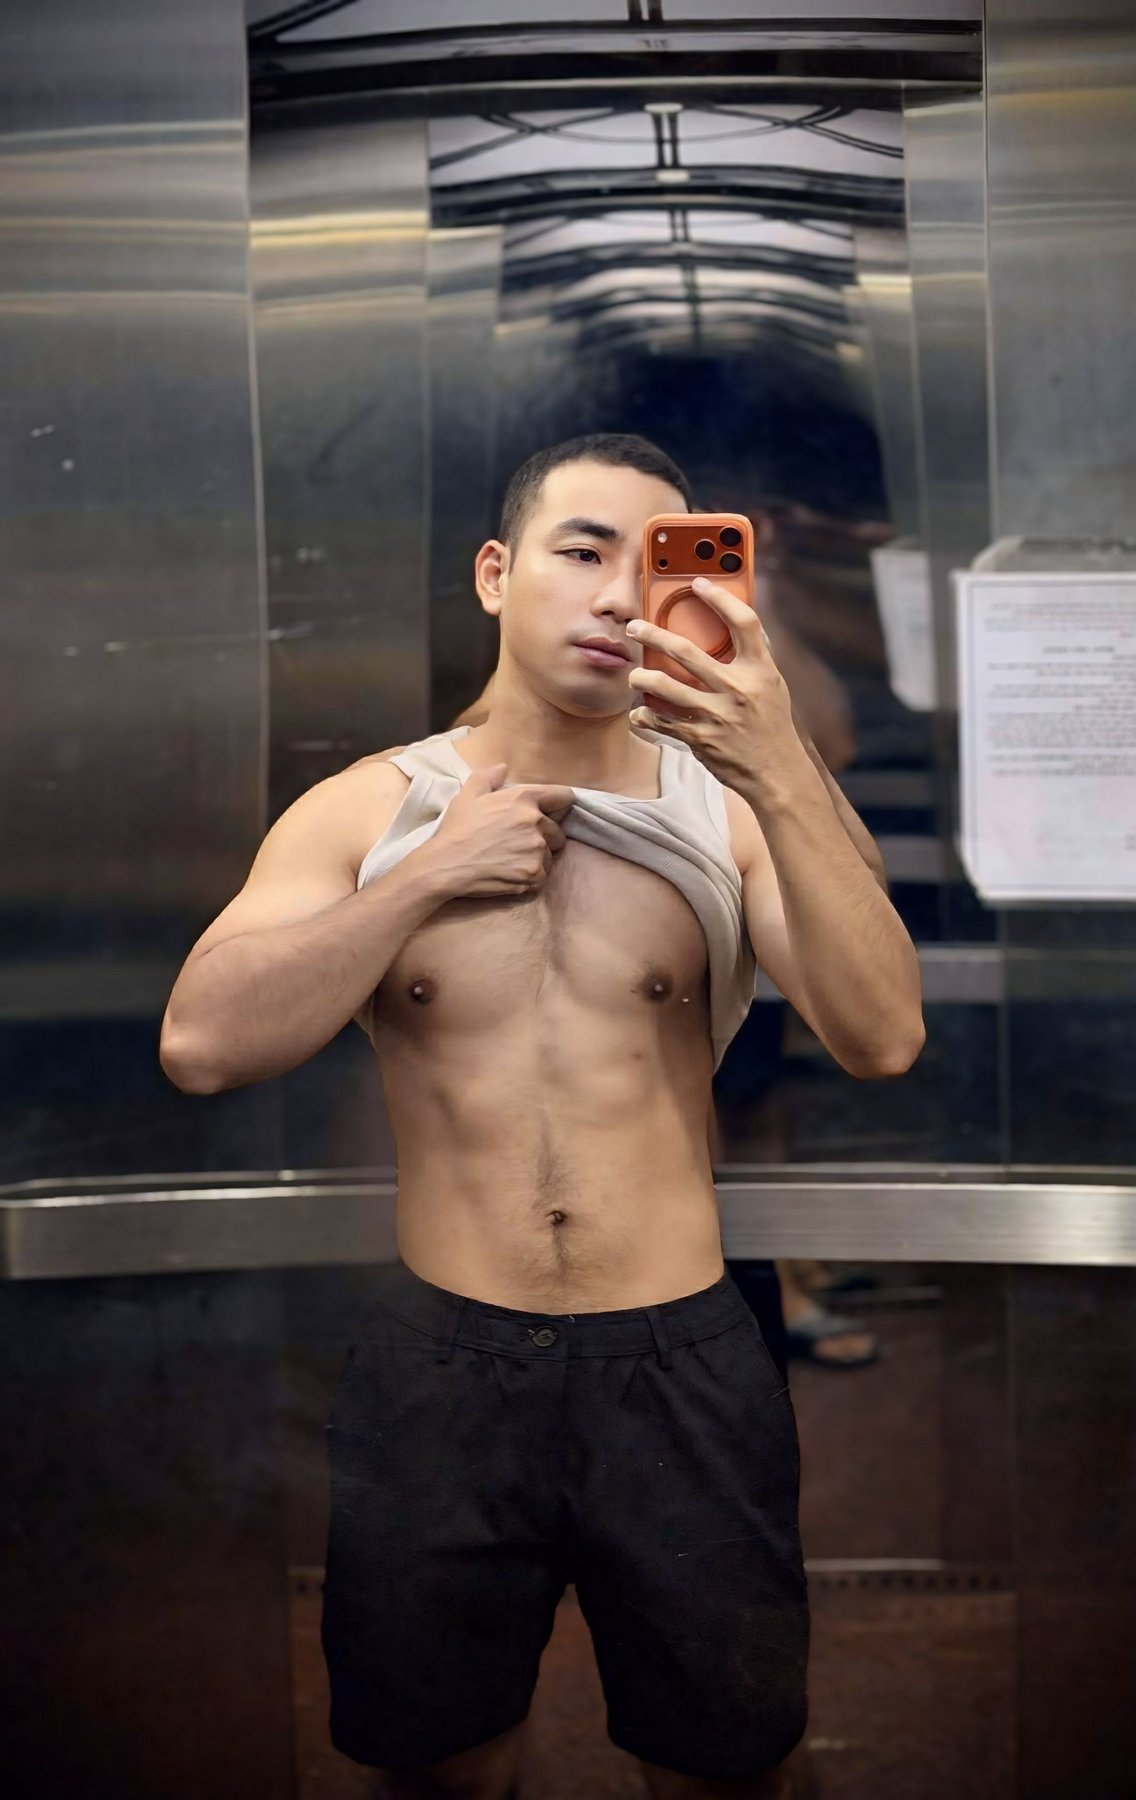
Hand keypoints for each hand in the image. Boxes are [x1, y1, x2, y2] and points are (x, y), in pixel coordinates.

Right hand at [425, 764, 573, 898]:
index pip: (564, 797)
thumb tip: (503, 767)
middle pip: (557, 832)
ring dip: (536, 859)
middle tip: (519, 843)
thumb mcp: (468, 794)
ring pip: (549, 856)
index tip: (550, 814)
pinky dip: (530, 878)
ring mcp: (537, 850)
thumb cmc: (457, 829)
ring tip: (511, 860)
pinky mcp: (534, 874)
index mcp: (524, 799)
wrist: (446, 864)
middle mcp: (536, 822)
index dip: (559, 806)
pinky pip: (542, 877)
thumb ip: (488, 776)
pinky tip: (510, 874)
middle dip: (544, 837)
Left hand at [626, 577, 796, 790]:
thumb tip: (738, 622)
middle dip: (653, 635)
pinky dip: (645, 716)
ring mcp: (717, 716)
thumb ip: (755, 657)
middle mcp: (738, 690)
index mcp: (761, 671)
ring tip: (634, 674)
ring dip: (641, 678)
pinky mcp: (700, 740)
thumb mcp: (772, 687)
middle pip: (687, 652)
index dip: (721, 598)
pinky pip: (661, 722)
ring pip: (665, 687)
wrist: (777, 775)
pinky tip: (639, 712)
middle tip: (634, 627)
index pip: (743, 623)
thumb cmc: (772, 726)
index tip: (698, 583)